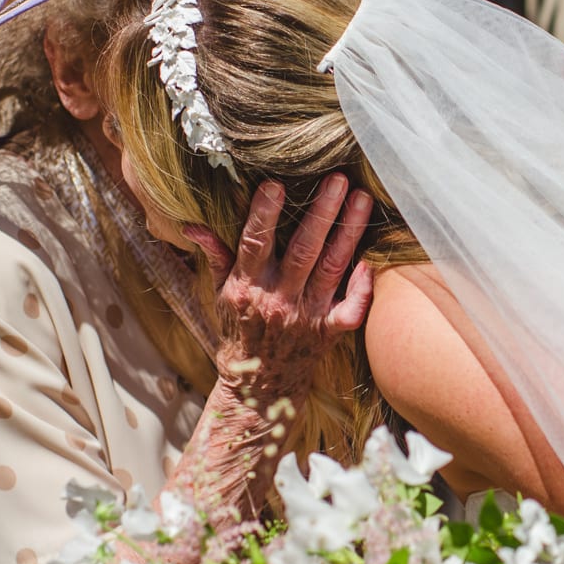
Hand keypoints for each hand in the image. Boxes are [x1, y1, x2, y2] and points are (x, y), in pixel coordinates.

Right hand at [185, 173, 374, 407]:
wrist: (258, 384)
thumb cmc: (240, 331)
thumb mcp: (220, 294)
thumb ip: (215, 256)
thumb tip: (192, 226)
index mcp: (247, 286)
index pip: (254, 243)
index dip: (264, 214)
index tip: (275, 184)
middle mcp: (278, 299)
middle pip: (302, 250)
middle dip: (321, 213)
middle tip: (337, 179)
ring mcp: (305, 316)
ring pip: (330, 268)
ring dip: (348, 233)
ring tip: (362, 199)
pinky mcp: (328, 333)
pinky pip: (349, 311)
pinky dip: (362, 288)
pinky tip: (372, 262)